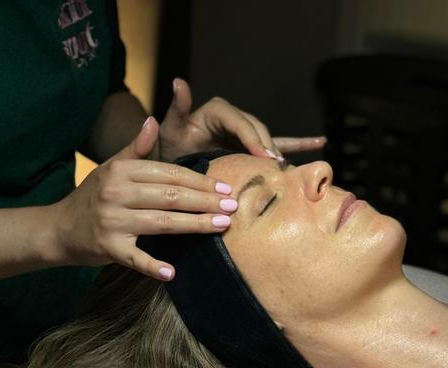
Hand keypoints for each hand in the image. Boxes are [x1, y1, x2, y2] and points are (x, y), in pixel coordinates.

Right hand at [54, 118, 237, 281]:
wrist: (58, 228)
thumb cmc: (91, 197)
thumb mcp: (110, 168)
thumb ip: (135, 148)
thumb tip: (152, 121)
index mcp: (120, 171)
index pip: (168, 173)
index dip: (199, 180)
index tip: (223, 186)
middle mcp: (116, 194)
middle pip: (171, 196)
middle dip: (205, 201)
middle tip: (232, 206)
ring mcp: (112, 222)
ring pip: (163, 223)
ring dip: (195, 225)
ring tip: (222, 225)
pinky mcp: (108, 248)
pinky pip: (136, 258)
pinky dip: (153, 266)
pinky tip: (173, 272)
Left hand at [157, 78, 325, 162]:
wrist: (173, 161)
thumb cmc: (169, 144)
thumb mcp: (170, 127)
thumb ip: (178, 107)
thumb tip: (178, 81)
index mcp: (218, 110)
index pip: (239, 122)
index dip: (252, 137)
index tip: (262, 154)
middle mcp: (234, 117)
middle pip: (257, 131)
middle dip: (266, 146)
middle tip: (274, 165)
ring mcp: (244, 131)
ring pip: (268, 138)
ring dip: (280, 150)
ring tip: (287, 164)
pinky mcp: (250, 143)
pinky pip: (277, 142)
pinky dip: (297, 143)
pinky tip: (319, 142)